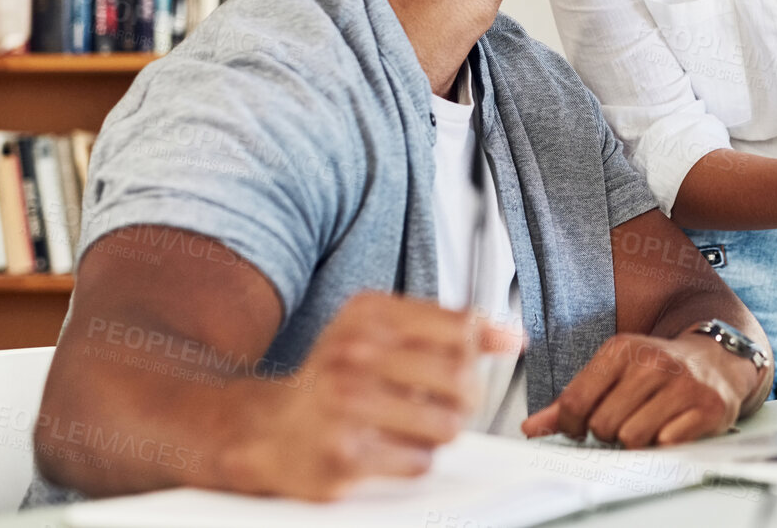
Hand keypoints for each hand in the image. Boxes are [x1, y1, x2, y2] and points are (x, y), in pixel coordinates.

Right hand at [218, 292, 524, 500]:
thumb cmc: (331, 378)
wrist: (266, 428)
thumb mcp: (379, 331)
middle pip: (459, 377)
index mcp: (368, 315)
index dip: (477, 351)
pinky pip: (419, 461)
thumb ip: (446, 328)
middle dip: (466, 397)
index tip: (472, 362)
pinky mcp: (345, 455)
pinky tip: (391, 446)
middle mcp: (354, 354)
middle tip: (452, 402)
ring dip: (442, 431)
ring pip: (446, 424)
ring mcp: (347, 405)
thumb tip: (510, 335)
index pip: (460, 327)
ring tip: (419, 425)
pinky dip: (415, 458)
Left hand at [520, 331, 755, 447]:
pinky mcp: (705, 406)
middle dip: (609, 433)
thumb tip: (531, 428)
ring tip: (647, 424)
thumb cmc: (657, 370)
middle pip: (603, 425)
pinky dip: (665, 443)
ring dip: (637, 440)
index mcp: (621, 350)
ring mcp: (681, 383)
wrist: (715, 360)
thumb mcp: (612, 373)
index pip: (575, 402)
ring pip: (632, 438)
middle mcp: (651, 362)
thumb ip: (571, 401)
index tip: (582, 427)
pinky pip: (667, 443)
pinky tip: (670, 427)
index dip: (572, 425)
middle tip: (624, 422)